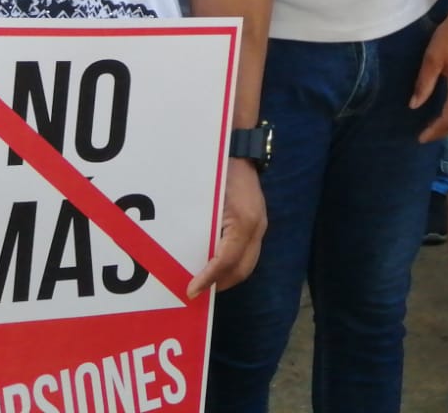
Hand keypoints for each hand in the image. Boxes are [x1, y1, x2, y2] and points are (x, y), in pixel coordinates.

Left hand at [188, 160, 266, 297]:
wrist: (241, 155)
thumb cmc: (220, 173)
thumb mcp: (207, 199)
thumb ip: (202, 227)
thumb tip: (187, 256)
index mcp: (244, 221)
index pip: (226, 259)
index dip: (208, 278)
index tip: (191, 291)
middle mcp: (257, 228)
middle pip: (241, 269)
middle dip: (219, 284)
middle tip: (196, 293)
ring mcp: (260, 227)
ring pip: (247, 265)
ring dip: (227, 278)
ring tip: (206, 284)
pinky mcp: (258, 226)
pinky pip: (248, 255)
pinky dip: (233, 266)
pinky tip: (217, 267)